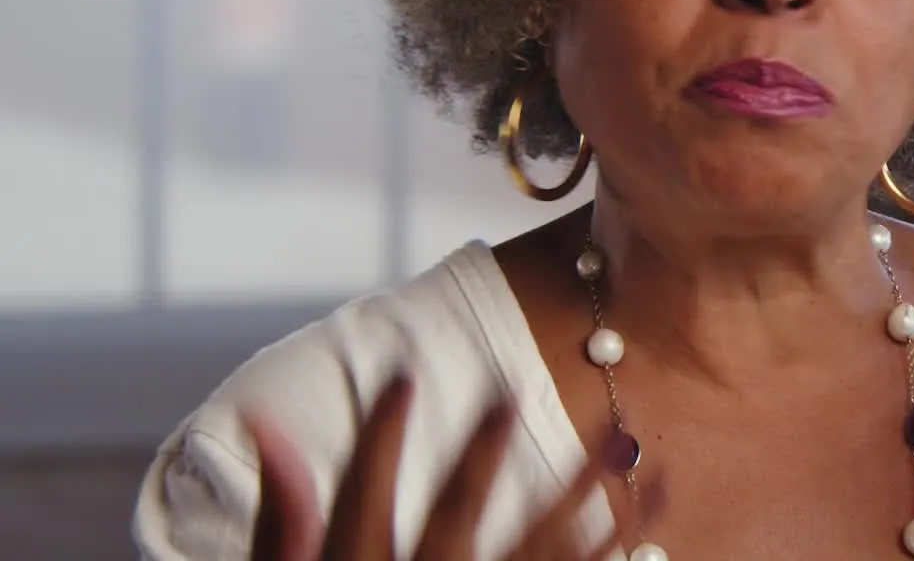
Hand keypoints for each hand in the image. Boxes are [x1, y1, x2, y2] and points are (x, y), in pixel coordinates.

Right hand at [244, 375, 618, 560]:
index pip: (364, 495)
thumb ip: (282, 520)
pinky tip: (644, 509)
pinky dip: (614, 544)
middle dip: (482, 450)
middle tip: (507, 390)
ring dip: (579, 491)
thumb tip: (266, 423)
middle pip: (460, 514)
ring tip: (616, 437)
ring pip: (538, 546)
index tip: (401, 373)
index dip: (380, 434)